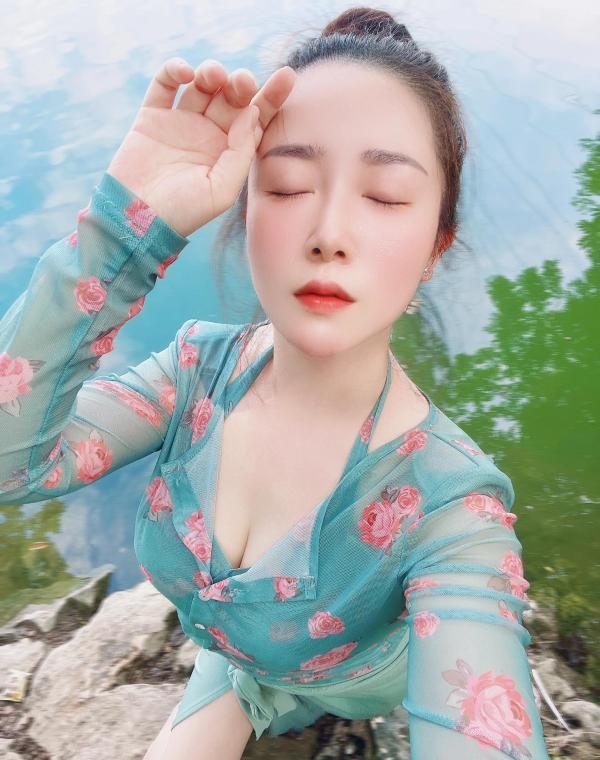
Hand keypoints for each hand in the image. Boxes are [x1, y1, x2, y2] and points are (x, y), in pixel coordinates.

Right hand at [106, 58, 294, 236]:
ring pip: (202, 86)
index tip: (286, 76)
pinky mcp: (152, 117)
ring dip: (212, 73)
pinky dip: (174, 70)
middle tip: (242, 81)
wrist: (136, 220)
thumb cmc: (182, 213)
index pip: (256, 119)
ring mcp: (180, 123)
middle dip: (241, 83)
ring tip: (213, 75)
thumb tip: (252, 112)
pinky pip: (165, 84)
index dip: (272, 97)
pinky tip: (185, 72)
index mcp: (230, 153)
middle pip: (232, 98)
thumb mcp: (221, 190)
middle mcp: (208, 135)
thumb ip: (240, 153)